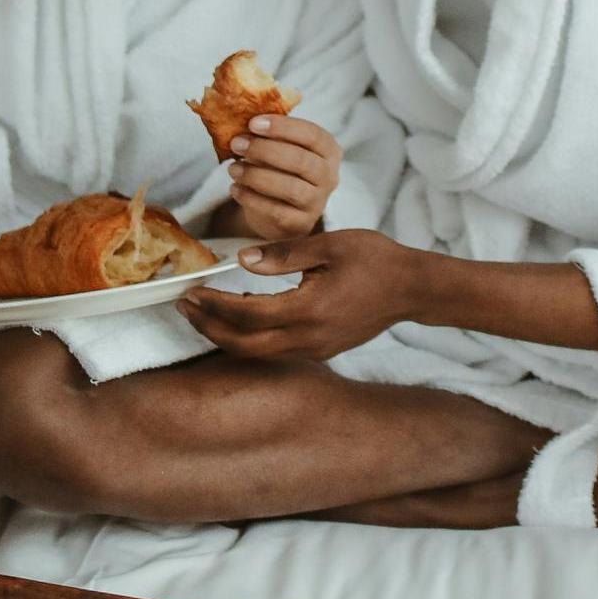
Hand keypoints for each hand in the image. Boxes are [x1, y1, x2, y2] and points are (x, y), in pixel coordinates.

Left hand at [178, 229, 418, 360]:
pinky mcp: (321, 350)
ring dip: (226, 336)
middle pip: (244, 346)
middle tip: (185, 306)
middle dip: (209, 328)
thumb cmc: (374, 259)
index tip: (191, 290)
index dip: (214, 305)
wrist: (412, 288)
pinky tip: (241, 313)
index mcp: (309, 310)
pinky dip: (250, 337)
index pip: (247, 313)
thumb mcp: (329, 245)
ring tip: (203, 312)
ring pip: (257, 353)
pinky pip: (275, 351)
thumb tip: (242, 259)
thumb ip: (284, 254)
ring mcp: (315, 349)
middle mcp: (308, 339)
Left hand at [223, 111, 341, 242]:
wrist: (279, 211)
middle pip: (301, 161)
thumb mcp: (279, 147)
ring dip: (256, 176)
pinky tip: (235, 189)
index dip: (282, 127)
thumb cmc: (278, 168)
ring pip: (290, 188)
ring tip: (232, 169)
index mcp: (329, 150)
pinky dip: (252, 198)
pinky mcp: (301, 224)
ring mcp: (318, 203)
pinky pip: (276, 211)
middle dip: (265, 150)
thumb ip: (268, 133)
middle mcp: (330, 177)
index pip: (312, 134)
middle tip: (236, 144)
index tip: (253, 123)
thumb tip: (240, 117)